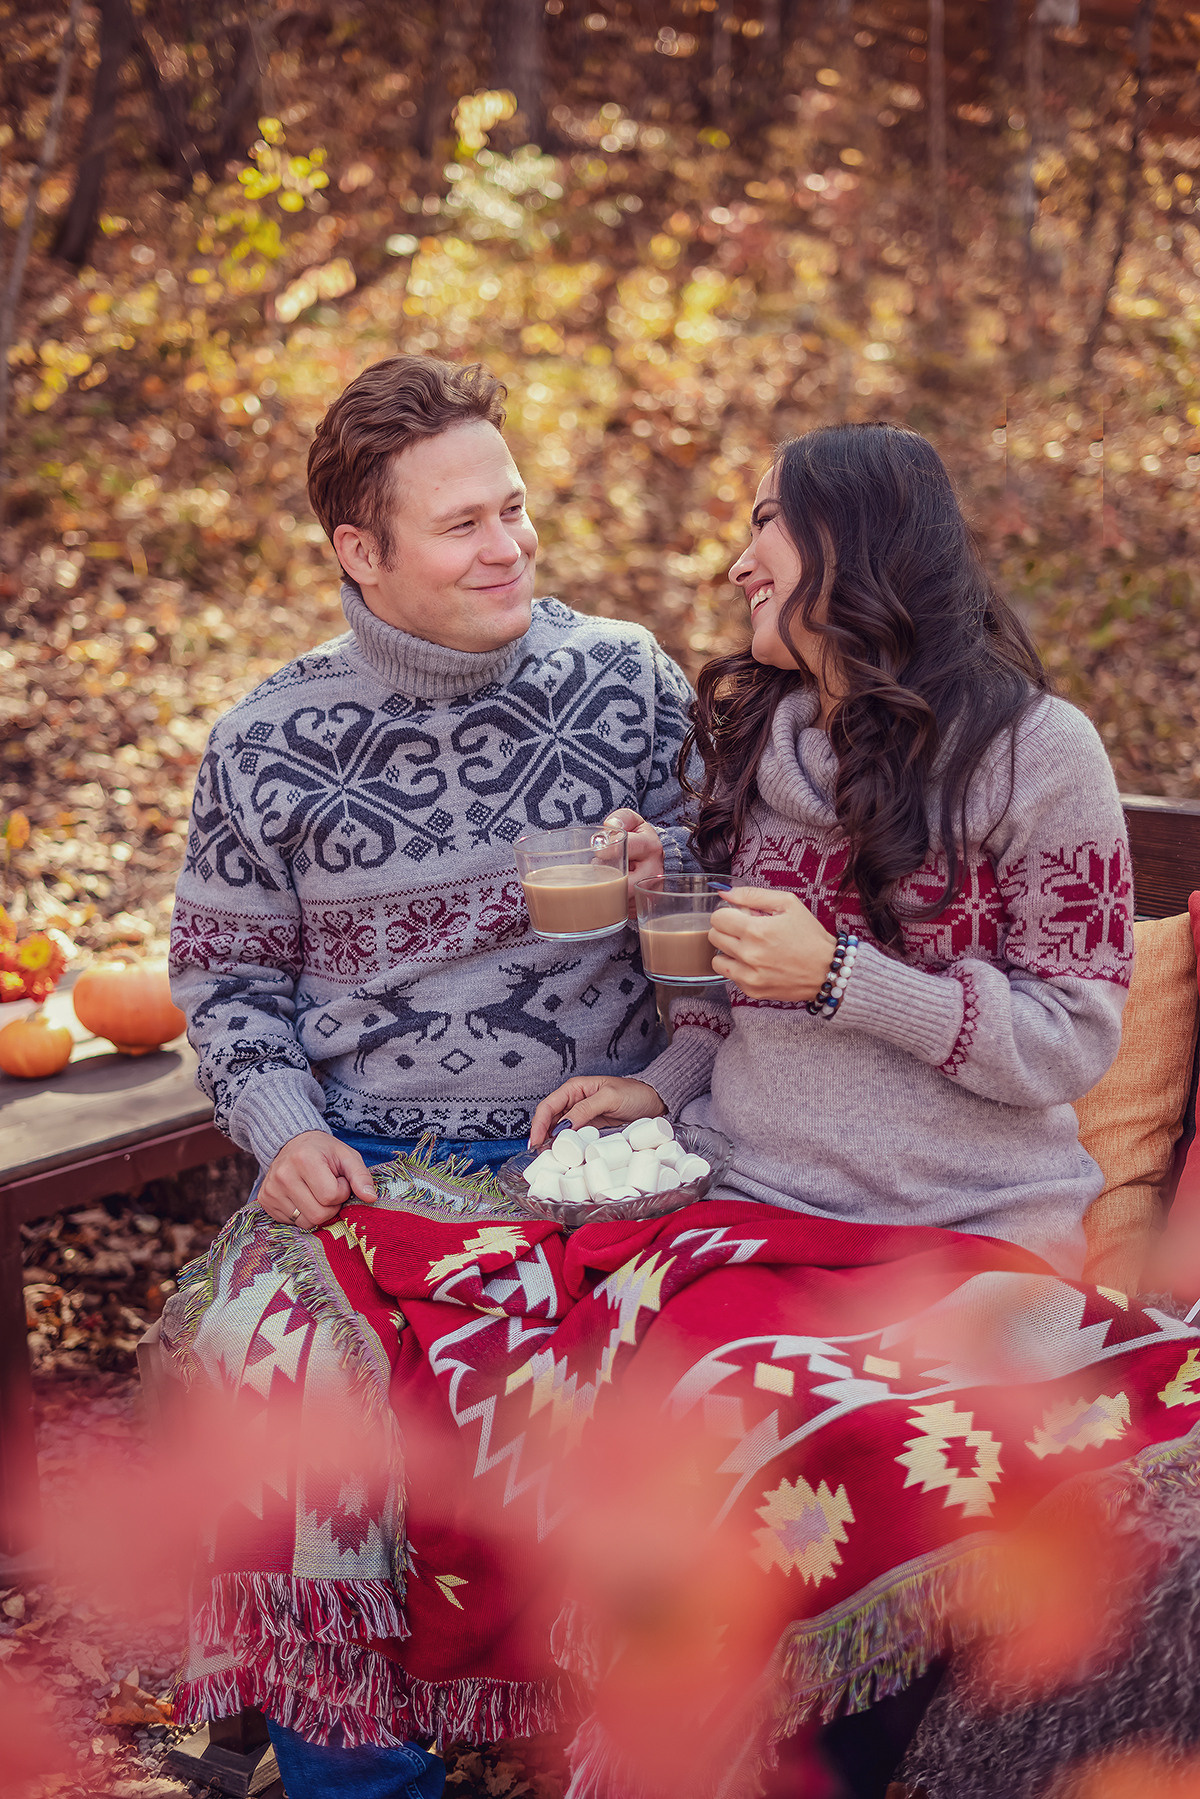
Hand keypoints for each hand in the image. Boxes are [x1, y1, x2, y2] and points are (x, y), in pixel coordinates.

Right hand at [258, 1130, 377, 1230]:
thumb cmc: (324, 1151)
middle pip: (318, 1215)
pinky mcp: (265, 1201)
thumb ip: (361, 1176)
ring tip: (316, 1193)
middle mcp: (283, 1175)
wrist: (292, 1143)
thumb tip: (371, 1198)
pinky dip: (303, 1215)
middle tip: (329, 1190)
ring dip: (318, 1212)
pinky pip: (292, 1224)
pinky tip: (303, 1197)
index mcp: (304, 1159)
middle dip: (331, 1207)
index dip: (342, 1192)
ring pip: (305, 1223)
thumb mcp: (347, 1156)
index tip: (339, 1180)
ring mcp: (271, 1190)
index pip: (330, 1196)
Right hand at [529, 1076, 664, 1148]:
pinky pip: (574, 1138)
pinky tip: (565, 1157)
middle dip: (541, 1136)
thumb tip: (563, 1126)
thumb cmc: (634, 1093)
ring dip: (552, 1144)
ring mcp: (582, 1117)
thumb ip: (585, 1109)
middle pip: (550, 1120)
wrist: (655, 1102)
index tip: (535, 1142)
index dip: (538, 1124)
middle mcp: (574, 1102)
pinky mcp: (591, 1129)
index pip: (548, 1106)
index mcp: (575, 1088)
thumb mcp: (609, 1097)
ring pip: (559, 1131)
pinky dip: (567, 1147)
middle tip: (539, 1156)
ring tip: (549, 1159)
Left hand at [604, 808, 663, 918]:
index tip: (598, 851)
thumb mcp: (633, 822)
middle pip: (622, 882)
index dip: (606, 850)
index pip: (626, 848)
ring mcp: (650, 892)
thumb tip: (610, 826)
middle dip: (604, 877)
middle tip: (598, 869)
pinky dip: (609, 902)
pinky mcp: (643, 906)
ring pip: (619, 898)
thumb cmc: (638, 839)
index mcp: (651, 847)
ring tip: (604, 878)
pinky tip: (608, 891)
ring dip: (604, 890)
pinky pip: (620, 909)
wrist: (654, 858)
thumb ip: (622, 818)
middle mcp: (654, 871)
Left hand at [708, 887, 836, 1003]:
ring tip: (748, 948)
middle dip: (727, 930)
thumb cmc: (809, 935)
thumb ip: (753, 895)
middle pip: (714, 937)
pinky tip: (757, 963)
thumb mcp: (787, 904)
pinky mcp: (752, 990)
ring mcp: (749, 975)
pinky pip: (731, 976)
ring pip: (717, 960)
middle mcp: (749, 954)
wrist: (827, 970)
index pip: (717, 918)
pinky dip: (739, 968)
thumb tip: (725, 892)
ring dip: (728, 952)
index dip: (727, 913)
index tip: (740, 916)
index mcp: (756, 930)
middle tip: (746, 931)